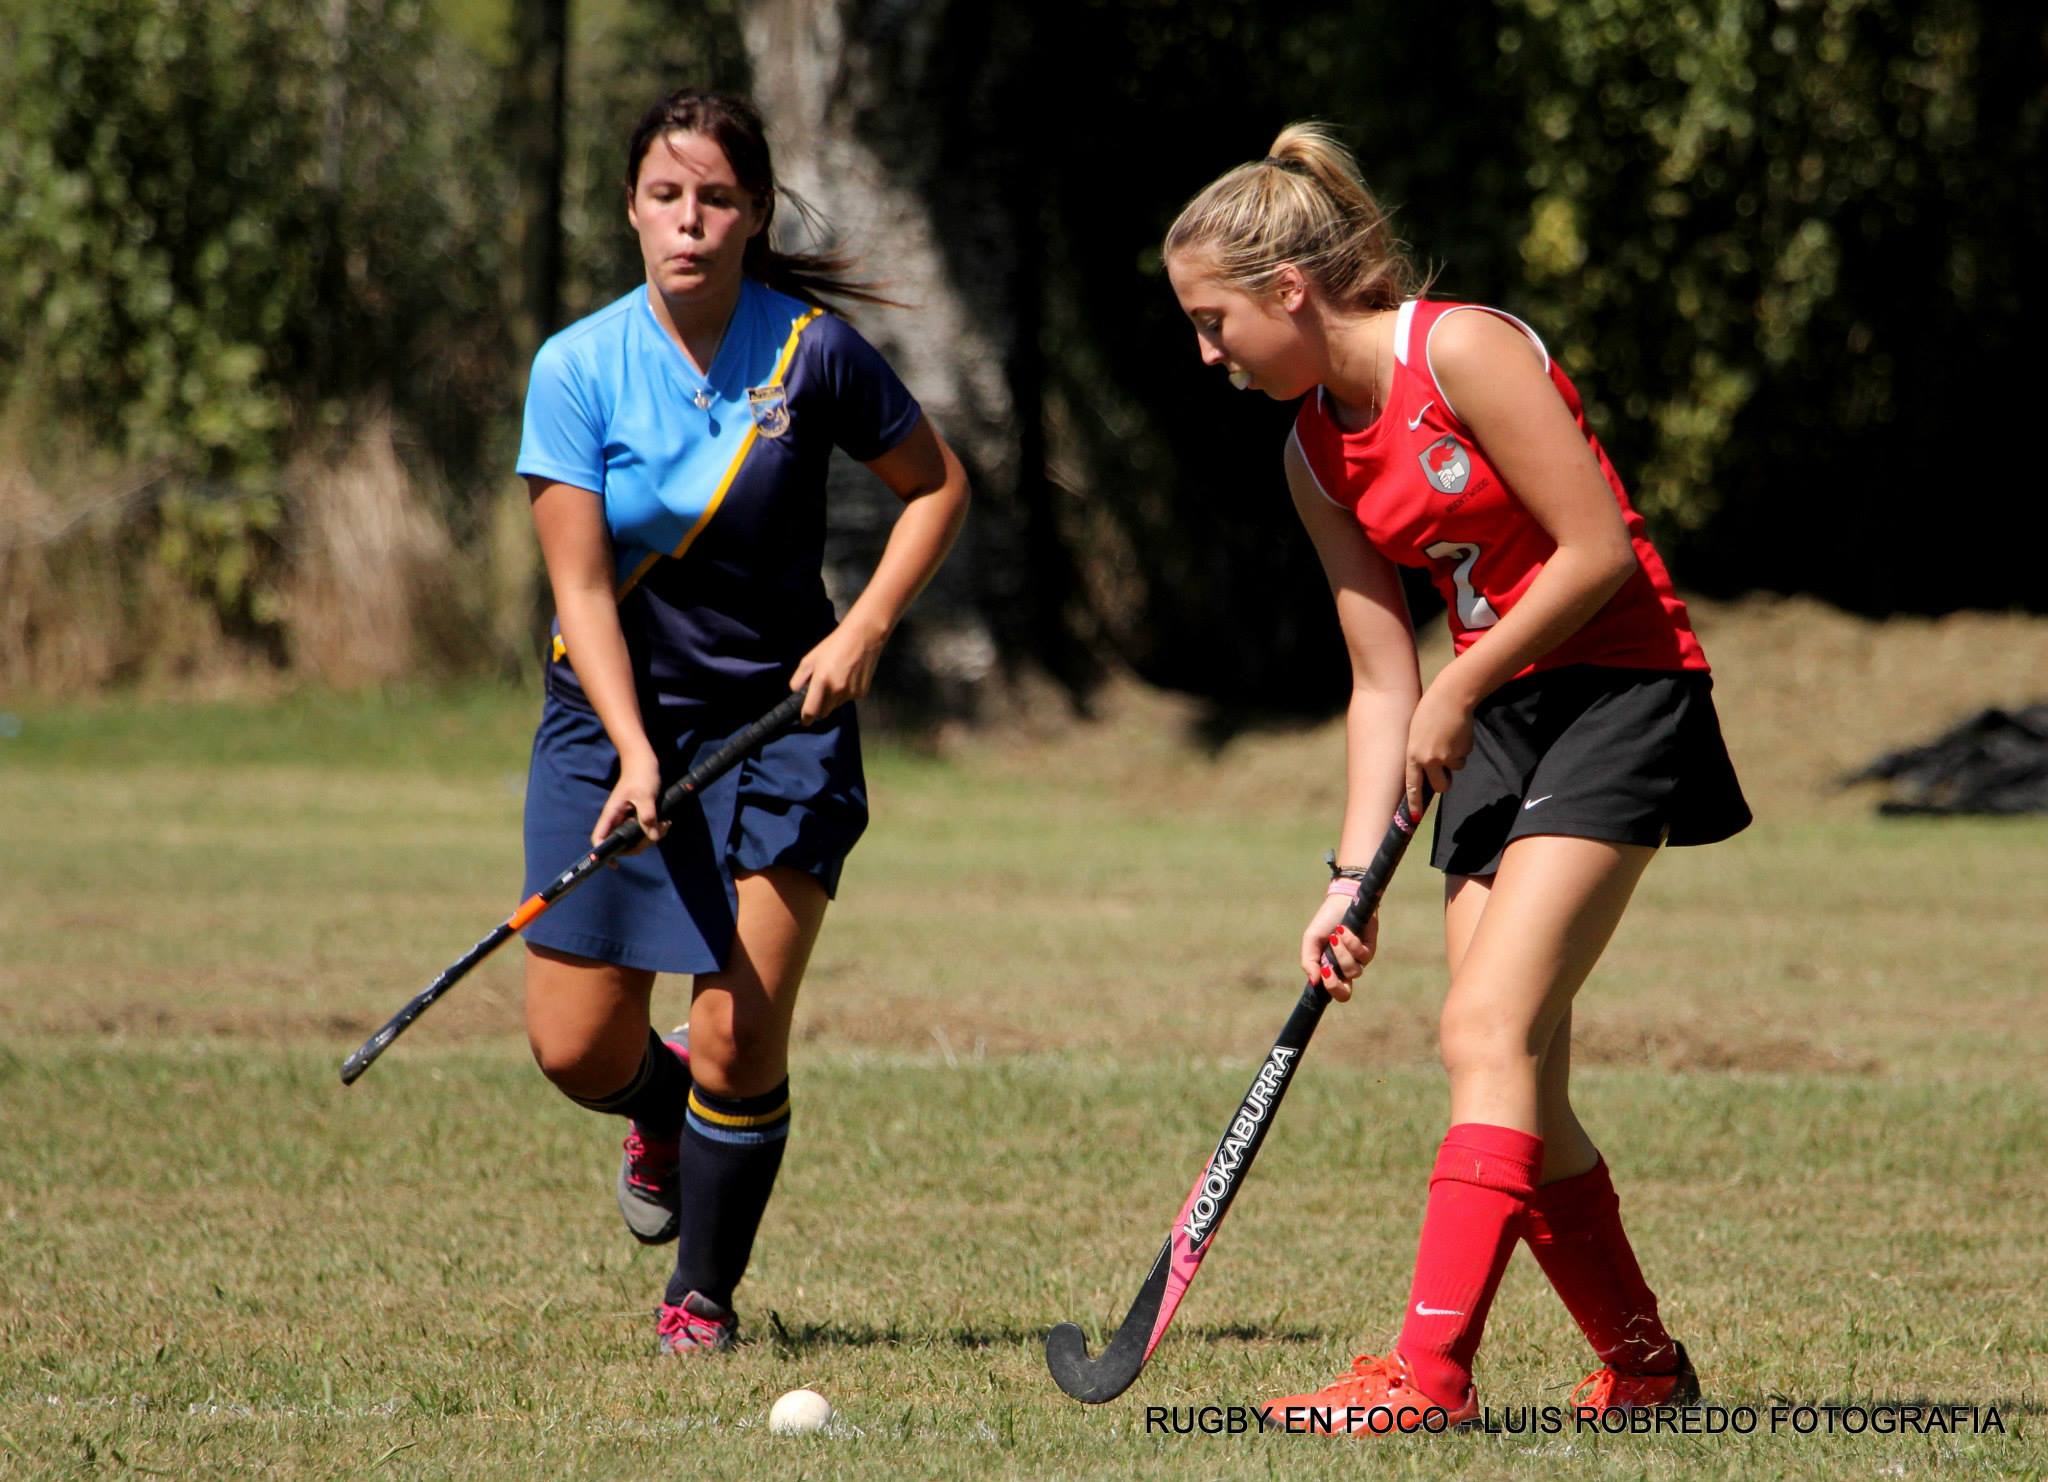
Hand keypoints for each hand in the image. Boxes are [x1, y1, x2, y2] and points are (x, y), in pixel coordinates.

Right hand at [593, 744, 666, 852]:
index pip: (599, 838)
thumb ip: (648, 815)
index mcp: (611, 814)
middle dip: (640, 845)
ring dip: (651, 837)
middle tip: (658, 833)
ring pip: (635, 839)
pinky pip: (643, 830)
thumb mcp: (646, 795)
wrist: (644, 761)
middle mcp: (616, 819)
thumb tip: (653, 837)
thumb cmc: (641, 775)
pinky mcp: (636, 816)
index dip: (602, 853)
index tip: (615, 864)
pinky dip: (654, 830)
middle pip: (621, 844)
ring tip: (666, 824)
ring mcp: (626, 819)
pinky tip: (665, 823)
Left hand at [791, 614, 887, 722]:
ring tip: (836, 680)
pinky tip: (848, 678)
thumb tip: (795, 692)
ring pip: (836, 706)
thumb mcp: (810, 658)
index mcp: (822, 682)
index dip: (806, 718)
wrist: (864, 637)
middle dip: (819, 707)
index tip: (804, 720)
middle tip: (819, 694)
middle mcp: (837, 691)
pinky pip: (848, 699)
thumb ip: (799, 678)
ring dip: (833, 700)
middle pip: (824, 712)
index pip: (811, 711)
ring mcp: (851, 693)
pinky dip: (845, 694)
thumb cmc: (834, 645)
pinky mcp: (862, 693)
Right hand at [1300, 892, 1379, 1002]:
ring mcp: (1359, 960)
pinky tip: (1343, 929)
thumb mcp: (1311, 939)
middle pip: (1345, 994)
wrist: (1342, 900)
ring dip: (1341, 953)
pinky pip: (1362, 954)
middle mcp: (1345, 969)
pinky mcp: (1370, 948)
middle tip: (1327, 969)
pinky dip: (1350, 942)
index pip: (1332, 992)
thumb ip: (1309, 961)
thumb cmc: (1325, 920)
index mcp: (1330, 969)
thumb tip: (1314, 982)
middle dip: (1335, 985)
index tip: (1322, 974)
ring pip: (1353, 971)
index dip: (1329, 989)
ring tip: (1335, 936)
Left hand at [1405, 677, 1475, 812]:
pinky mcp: (1462, 751)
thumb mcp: (1416, 733)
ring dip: (1454, 758)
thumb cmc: (1430, 711)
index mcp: (1413, 755)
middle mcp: (1428, 760)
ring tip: (1449, 737)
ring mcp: (1446, 757)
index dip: (1415, 802)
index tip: (1415, 817)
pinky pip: (1463, 756)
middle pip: (1440, 786)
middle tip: (1445, 771)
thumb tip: (1427, 769)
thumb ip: (1420, 753)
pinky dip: (1462, 748)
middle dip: (1445, 782)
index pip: (1413, 785)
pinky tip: (1457, 733)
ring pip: (1455, 768)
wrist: (1451, 697)